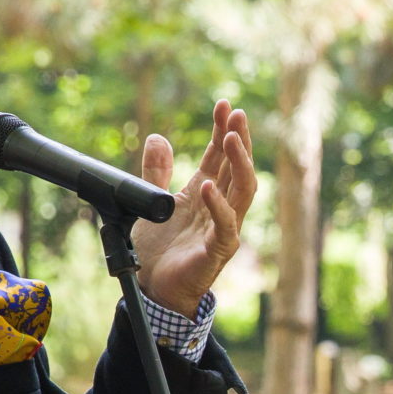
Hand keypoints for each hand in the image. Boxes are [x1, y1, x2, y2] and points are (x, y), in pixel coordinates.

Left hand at [131, 100, 257, 317]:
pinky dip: (217, 207)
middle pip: (236, 168)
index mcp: (204, 194)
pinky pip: (224, 227)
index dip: (223, 130)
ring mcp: (222, 230)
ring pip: (242, 192)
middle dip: (238, 139)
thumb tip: (157, 137)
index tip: (224, 104)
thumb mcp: (150, 202)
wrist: (154, 290)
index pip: (220, 156)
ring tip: (231, 138)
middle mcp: (219, 208)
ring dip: (239, 164)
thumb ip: (155, 172)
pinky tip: (207, 187)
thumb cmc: (157, 251)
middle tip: (236, 113)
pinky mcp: (217, 252)